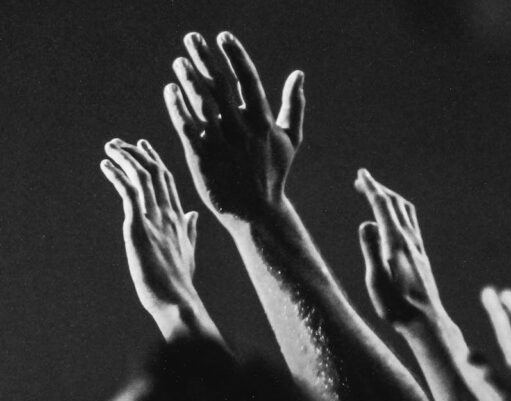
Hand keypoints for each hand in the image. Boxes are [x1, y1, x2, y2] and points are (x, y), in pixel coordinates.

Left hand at [101, 139, 199, 314]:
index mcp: (179, 220)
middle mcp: (169, 214)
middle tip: (121, 143)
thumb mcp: (188, 252)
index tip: (143, 146)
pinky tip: (106, 165)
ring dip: (125, 158)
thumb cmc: (180, 282)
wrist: (178, 300)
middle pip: (156, 173)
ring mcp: (155, 219)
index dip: (155, 161)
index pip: (167, 182)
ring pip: (142, 177)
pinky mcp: (139, 226)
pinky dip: (117, 175)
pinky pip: (128, 192)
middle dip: (138, 153)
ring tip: (110, 148)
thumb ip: (190, 230)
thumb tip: (193, 214)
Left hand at [164, 31, 304, 224]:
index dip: (235, 57)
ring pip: (202, 104)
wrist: (256, 211)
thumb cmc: (272, 173)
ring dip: (189, 80)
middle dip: (205, 60)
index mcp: (263, 123)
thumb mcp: (290, 139)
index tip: (223, 36)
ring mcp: (221, 144)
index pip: (248, 81)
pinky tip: (170, 90)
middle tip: (191, 38)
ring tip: (179, 61)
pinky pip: (187, 128)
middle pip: (221, 86)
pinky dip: (178, 109)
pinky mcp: (202, 158)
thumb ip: (293, 105)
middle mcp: (241, 130)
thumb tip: (298, 74)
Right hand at [356, 169, 444, 325]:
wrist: (427, 322)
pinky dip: (399, 213)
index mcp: (396, 243)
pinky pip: (411, 224)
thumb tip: (366, 223)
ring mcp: (418, 249)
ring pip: (407, 212)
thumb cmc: (398, 307)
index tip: (362, 174)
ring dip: (391, 199)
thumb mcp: (377, 282)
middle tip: (361, 181)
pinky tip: (394, 222)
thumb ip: (371, 251)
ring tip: (377, 196)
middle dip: (379, 189)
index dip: (371, 188)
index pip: (383, 207)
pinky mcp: (421, 257)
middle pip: (396, 204)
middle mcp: (410, 241)